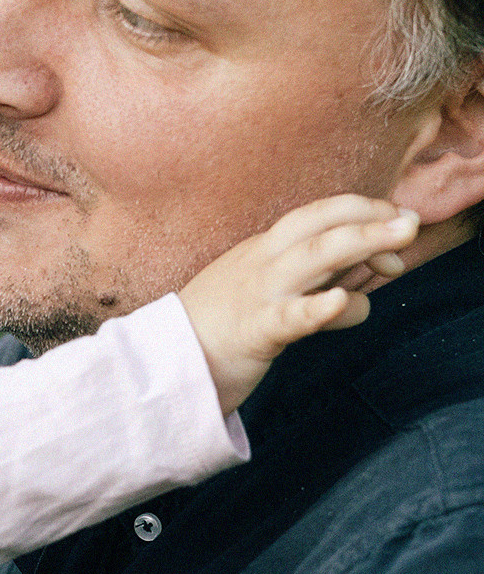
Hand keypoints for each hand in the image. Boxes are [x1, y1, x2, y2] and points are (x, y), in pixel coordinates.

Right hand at [178, 195, 416, 414]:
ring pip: (315, 257)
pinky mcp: (255, 333)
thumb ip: (319, 280)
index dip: (362, 209)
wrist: (162, 364)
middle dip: (370, 217)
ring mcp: (259, 295)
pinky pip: (290, 318)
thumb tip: (372, 275)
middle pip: (321, 225)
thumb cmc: (220, 330)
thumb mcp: (268, 292)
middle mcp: (263, 262)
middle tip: (411, 222)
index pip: (318, 214)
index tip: (397, 222)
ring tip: (398, 250)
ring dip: (362, 244)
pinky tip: (339, 302)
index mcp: (263, 250)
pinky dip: (318, 309)